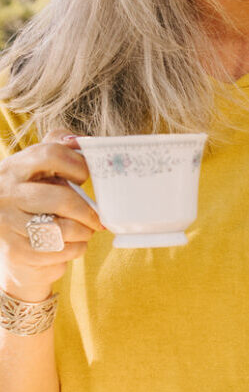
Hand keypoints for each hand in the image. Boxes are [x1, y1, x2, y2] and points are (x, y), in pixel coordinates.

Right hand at [0, 136, 101, 298]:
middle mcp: (5, 192)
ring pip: (64, 228)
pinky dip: (75, 249)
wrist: (16, 249)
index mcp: (14, 168)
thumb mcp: (42, 173)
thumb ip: (59, 150)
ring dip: (83, 232)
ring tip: (82, 231)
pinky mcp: (16, 251)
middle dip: (88, 211)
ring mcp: (6, 223)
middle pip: (62, 197)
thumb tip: (79, 140)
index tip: (86, 177)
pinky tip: (69, 245)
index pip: (50, 154)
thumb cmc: (37, 206)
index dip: (78, 165)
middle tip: (97, 218)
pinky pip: (61, 250)